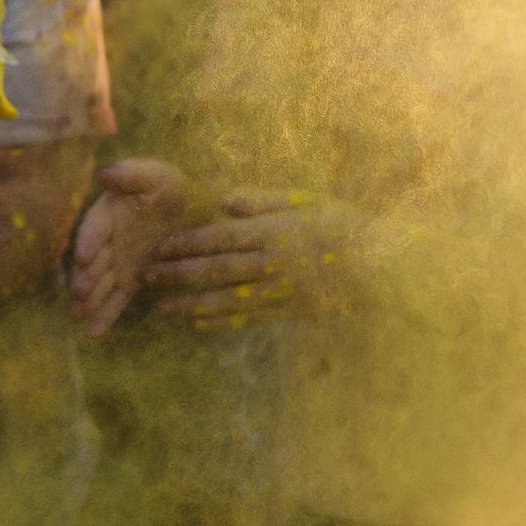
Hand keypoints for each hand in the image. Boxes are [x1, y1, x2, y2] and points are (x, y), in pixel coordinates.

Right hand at [69, 158, 193, 337]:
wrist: (196, 209)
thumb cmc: (171, 187)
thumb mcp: (154, 175)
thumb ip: (130, 175)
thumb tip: (102, 175)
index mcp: (108, 213)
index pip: (94, 228)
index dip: (88, 242)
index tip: (82, 258)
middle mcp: (108, 240)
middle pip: (93, 261)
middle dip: (85, 277)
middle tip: (80, 292)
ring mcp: (118, 262)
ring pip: (101, 284)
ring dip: (89, 301)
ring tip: (79, 317)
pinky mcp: (132, 280)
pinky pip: (117, 299)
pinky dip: (106, 315)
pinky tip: (94, 333)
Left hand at [141, 192, 344, 329]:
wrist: (378, 263)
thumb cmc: (342, 224)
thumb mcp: (304, 200)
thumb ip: (261, 201)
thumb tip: (223, 201)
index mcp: (271, 231)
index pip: (219, 238)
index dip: (187, 244)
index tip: (160, 248)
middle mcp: (269, 262)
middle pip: (215, 269)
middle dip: (177, 274)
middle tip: (146, 278)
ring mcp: (278, 290)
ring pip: (226, 298)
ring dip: (191, 303)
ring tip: (164, 309)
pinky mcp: (288, 310)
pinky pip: (249, 318)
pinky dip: (222, 322)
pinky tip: (199, 325)